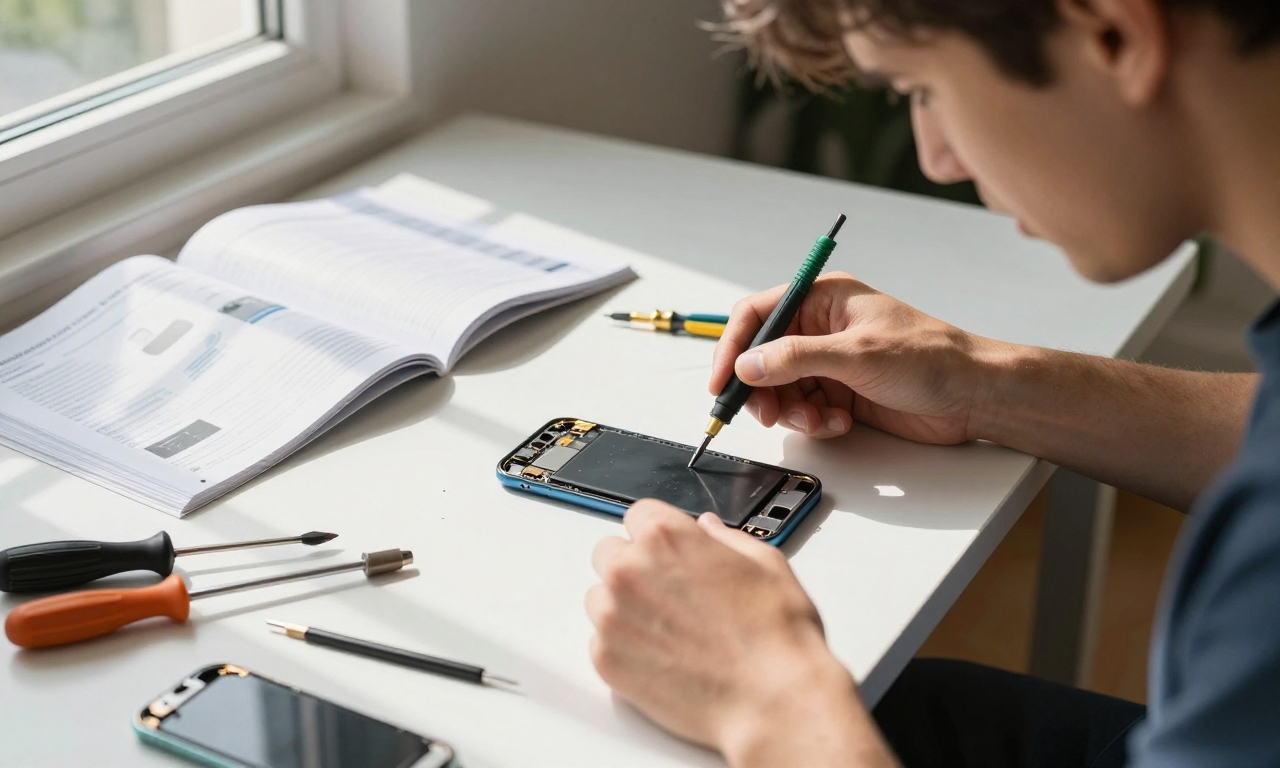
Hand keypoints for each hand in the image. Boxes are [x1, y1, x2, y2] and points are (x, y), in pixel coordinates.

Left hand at [587, 500, 888, 766]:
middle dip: (634, 568)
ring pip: (600, 599)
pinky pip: (601, 642)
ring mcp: (612, 617)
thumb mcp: (765, 564)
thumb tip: (708, 529)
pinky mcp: (606, 660)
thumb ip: (726, 539)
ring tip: (669, 630)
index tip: (668, 552)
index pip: (637, 516)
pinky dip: (624, 648)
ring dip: (624, 608)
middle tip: (670, 594)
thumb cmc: (775, 636)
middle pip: (609, 553)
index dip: (657, 535)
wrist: (771, 700)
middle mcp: (629, 571)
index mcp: (665, 537)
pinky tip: (663, 657)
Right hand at [711, 272, 1006, 444]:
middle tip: (767, 413)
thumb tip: (749, 365)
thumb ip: (796, 358)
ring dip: (791, 411)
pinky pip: (805, 409)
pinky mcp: (841, 392)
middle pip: (763, 358)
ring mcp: (831, 362)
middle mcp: (822, 328)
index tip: (722, 380)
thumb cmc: (932, 358)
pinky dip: (815, 422)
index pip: (757, 315)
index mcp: (824, 299)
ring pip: (781, 389)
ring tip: (818, 420)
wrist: (974, 396)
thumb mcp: (857, 353)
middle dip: (762, 389)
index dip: (733, 347)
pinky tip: (840, 422)